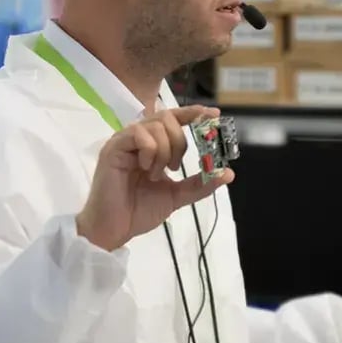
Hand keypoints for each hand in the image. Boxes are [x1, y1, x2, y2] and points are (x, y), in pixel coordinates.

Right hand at [76, 105, 233, 251]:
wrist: (115, 229)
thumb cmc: (138, 211)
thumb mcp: (176, 196)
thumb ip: (199, 184)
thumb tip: (227, 173)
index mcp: (150, 146)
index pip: (173, 119)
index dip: (192, 113)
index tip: (212, 114)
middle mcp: (137, 139)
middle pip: (167, 118)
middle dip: (180, 141)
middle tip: (176, 167)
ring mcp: (124, 141)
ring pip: (155, 125)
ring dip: (164, 151)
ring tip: (156, 175)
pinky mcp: (114, 148)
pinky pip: (138, 134)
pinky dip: (150, 151)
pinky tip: (146, 170)